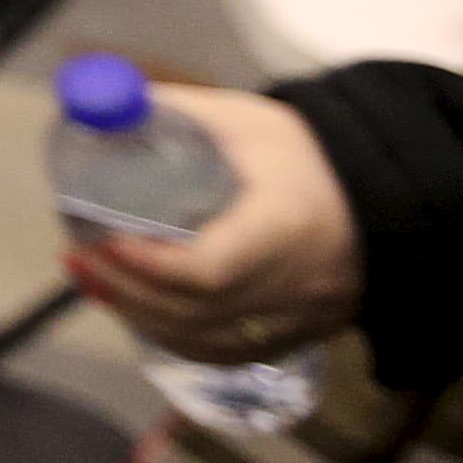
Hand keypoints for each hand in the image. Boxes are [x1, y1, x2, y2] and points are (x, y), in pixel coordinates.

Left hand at [66, 86, 365, 364]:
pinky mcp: (296, 337)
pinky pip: (225, 353)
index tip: (102, 234)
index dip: (149, 263)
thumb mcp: (245, 123)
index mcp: (284, 227)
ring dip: (141, 315)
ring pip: (207, 341)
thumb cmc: (308, 155)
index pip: (211, 268)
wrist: (385, 198)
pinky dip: (174, 337)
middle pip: (198, 311)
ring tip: (94, 277)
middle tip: (78, 253)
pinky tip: (139, 310)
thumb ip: (174, 115)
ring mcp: (297, 320)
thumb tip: (97, 109)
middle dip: (128, 287)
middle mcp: (293, 286)